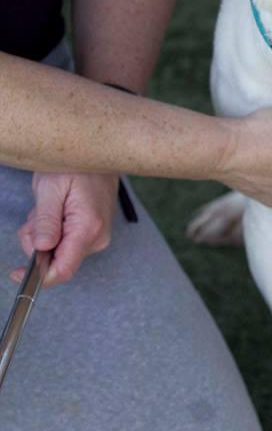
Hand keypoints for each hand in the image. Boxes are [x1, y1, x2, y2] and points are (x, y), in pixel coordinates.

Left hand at [12, 172, 119, 287]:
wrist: (97, 154)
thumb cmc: (74, 165)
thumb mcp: (51, 188)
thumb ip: (47, 220)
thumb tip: (41, 249)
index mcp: (88, 228)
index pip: (63, 269)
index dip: (38, 276)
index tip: (16, 273)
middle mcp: (97, 238)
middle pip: (56, 260)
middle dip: (37, 244)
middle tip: (36, 215)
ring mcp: (97, 236)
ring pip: (58, 251)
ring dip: (44, 234)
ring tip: (48, 206)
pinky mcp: (93, 233)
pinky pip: (65, 243)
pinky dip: (52, 231)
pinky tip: (56, 210)